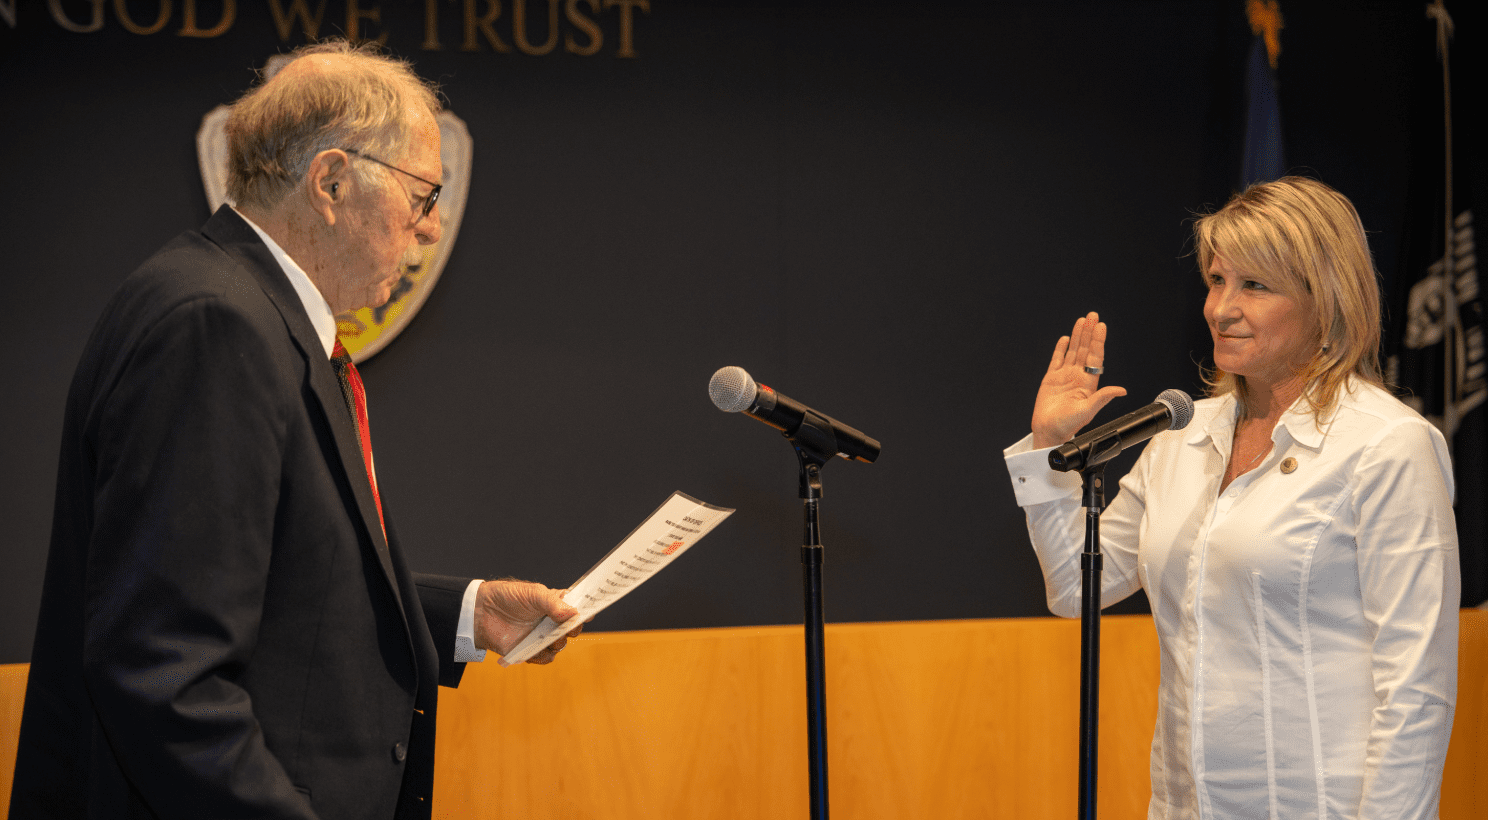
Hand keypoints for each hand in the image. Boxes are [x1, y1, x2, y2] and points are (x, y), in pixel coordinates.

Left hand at [473, 579, 582, 664]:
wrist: (481, 613)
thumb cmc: (508, 596)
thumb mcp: (534, 594)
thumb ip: (554, 603)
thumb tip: (574, 613)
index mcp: (556, 604)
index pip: (576, 608)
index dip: (584, 611)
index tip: (588, 613)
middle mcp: (551, 621)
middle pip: (572, 629)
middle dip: (572, 629)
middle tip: (567, 627)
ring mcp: (541, 636)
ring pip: (561, 645)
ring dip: (558, 643)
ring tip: (549, 638)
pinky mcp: (530, 650)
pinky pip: (545, 658)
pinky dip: (543, 655)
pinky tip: (536, 648)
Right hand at [1030, 312, 1126, 448]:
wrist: (1048, 432)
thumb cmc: (1067, 425)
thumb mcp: (1088, 411)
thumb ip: (1102, 398)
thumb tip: (1121, 390)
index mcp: (1088, 383)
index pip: (1095, 357)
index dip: (1098, 341)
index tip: (1101, 327)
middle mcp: (1078, 377)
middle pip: (1084, 350)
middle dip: (1089, 332)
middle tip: (1092, 316)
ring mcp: (1064, 376)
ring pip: (1072, 351)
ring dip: (1077, 336)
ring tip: (1081, 320)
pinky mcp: (1051, 379)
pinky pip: (1057, 359)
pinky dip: (1061, 348)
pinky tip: (1065, 339)